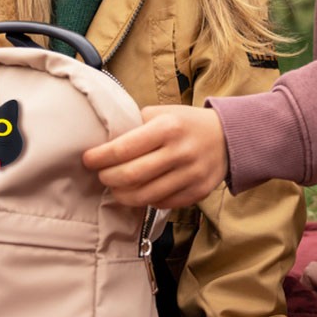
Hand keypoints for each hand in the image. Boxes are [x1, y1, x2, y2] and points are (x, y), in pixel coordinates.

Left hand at [82, 104, 227, 207]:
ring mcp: (190, 174)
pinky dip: (145, 200)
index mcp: (168, 127)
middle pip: (131, 175)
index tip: (88, 159)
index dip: (100, 157)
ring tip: (115, 188)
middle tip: (100, 175)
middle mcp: (180, 151)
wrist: (228, 137)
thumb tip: (105, 141)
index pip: (124, 148)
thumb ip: (137, 125)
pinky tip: (139, 192)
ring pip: (144, 196)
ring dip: (122, 195)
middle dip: (108, 178)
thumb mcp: (164, 113)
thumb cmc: (187, 123)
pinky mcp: (197, 192)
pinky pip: (162, 203)